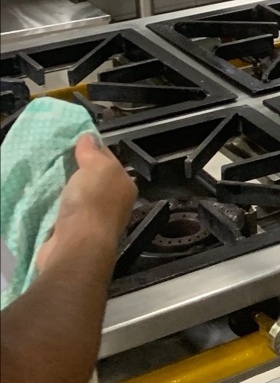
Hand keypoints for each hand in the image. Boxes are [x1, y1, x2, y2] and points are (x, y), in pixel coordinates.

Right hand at [36, 136, 135, 274]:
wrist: (77, 245)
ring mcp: (95, 220)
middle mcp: (114, 203)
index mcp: (125, 185)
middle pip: (94, 180)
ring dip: (68, 190)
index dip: (94, 150)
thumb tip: (89, 137)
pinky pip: (67, 213)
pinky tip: (50, 201)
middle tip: (60, 160)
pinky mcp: (75, 233)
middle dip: (79, 171)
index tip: (77, 143)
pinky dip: (59, 207)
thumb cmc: (93, 202)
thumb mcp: (98, 166)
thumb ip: (94, 152)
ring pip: (80, 197)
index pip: (110, 161)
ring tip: (52, 179)